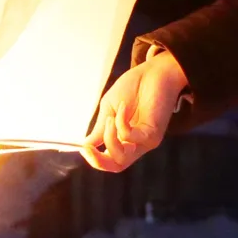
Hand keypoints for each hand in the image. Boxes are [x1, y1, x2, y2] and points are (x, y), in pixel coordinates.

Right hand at [81, 48, 187, 171]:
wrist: (154, 71)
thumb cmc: (133, 87)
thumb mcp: (109, 109)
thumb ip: (100, 129)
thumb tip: (86, 145)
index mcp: (124, 140)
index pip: (110, 160)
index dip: (94, 159)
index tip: (82, 147)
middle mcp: (136, 144)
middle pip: (116, 166)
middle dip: (98, 160)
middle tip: (87, 147)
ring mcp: (145, 141)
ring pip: (122, 158)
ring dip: (109, 138)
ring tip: (110, 117)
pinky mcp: (153, 134)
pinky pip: (129, 137)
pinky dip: (120, 123)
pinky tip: (123, 106)